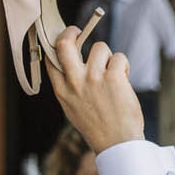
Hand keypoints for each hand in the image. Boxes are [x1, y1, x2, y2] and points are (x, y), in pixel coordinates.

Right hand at [45, 29, 143, 151]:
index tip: (65, 38)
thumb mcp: (73, 108)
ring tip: (112, 75)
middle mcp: (75, 82)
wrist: (117, 143)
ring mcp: (93, 79)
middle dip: (72, 32)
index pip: (51, 59)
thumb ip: (70, 86)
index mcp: (62, 91)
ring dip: (109, 58)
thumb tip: (73, 61)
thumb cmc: (98, 126)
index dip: (56, 44)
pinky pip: (119, 57)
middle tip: (79, 30)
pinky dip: (123, 67)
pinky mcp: (114, 77)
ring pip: (100, 47)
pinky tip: (123, 81)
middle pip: (65, 44)